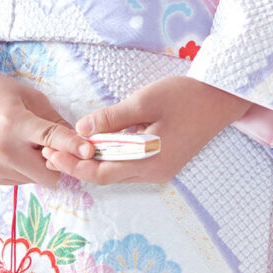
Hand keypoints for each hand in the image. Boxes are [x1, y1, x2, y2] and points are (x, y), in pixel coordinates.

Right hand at [0, 67, 76, 187]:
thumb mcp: (31, 98)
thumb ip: (55, 123)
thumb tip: (80, 143)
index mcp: (14, 123)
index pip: (51, 139)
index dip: (73, 146)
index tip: (90, 151)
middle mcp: (3, 150)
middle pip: (49, 174)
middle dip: (59, 163)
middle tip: (54, 145)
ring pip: (37, 180)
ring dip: (41, 166)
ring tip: (26, 143)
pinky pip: (22, 181)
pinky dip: (26, 169)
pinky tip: (15, 150)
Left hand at [40, 76, 247, 186]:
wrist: (223, 99)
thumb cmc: (187, 96)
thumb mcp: (145, 101)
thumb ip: (112, 118)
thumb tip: (80, 130)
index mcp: (150, 161)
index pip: (101, 173)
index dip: (73, 165)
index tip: (50, 153)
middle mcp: (155, 172)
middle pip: (107, 177)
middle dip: (77, 165)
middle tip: (49, 153)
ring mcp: (161, 169)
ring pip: (117, 172)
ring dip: (92, 163)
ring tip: (65, 149)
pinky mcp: (165, 161)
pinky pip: (130, 165)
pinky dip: (109, 158)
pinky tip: (95, 145)